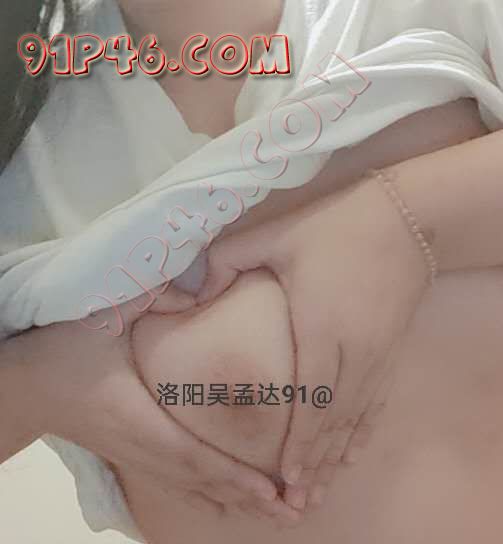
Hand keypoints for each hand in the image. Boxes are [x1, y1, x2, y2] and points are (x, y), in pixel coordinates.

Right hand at [26, 284, 293, 523]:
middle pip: (198, 481)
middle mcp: (138, 444)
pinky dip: (209, 496)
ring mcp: (135, 454)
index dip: (230, 474)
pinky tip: (230, 505)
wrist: (25, 386)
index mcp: (132, 413)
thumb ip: (150, 297)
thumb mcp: (102, 315)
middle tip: (293, 511)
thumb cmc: (63, 350)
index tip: (270, 489)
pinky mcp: (132, 453)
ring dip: (234, 501)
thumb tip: (198, 292)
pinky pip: (176, 483)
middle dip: (247, 497)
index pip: (189, 452)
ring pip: (190, 487)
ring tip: (275, 513)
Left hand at [197, 173, 430, 511]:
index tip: (286, 478)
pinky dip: (365, 429)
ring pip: (358, 416)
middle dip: (316, 463)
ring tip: (324, 486)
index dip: (298, 444)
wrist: (404, 215)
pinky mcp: (392, 346)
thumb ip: (223, 263)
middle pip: (334, 420)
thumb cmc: (334, 226)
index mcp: (320, 327)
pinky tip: (357, 446)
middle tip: (299, 501)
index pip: (308, 401)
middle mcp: (354, 350)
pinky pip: (378, 399)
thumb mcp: (272, 235)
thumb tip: (183, 293)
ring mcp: (378, 352)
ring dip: (340, 454)